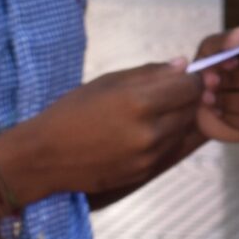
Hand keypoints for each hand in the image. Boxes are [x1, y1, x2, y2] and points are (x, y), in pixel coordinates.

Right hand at [0, 63, 205, 207]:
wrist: (46, 157)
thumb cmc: (72, 112)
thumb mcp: (106, 82)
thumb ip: (149, 73)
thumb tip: (183, 65)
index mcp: (138, 102)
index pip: (189, 87)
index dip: (190, 79)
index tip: (182, 77)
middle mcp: (149, 132)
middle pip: (192, 109)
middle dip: (188, 98)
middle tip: (173, 93)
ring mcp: (149, 156)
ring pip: (185, 131)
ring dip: (180, 119)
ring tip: (157, 112)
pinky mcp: (146, 172)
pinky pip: (173, 150)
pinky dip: (170, 138)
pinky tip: (150, 131)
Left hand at [193, 27, 238, 143]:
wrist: (202, 102)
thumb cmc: (211, 69)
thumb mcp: (210, 50)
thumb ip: (226, 40)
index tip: (225, 62)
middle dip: (237, 81)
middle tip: (210, 84)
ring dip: (233, 101)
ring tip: (209, 99)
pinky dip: (236, 119)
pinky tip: (220, 113)